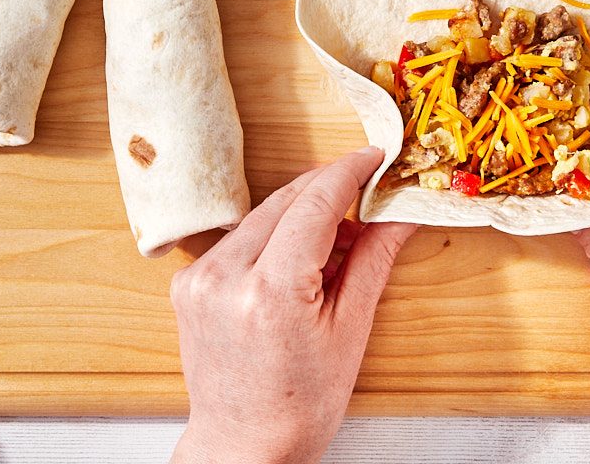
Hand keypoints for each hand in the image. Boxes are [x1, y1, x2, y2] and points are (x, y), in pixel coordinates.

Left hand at [170, 147, 416, 463]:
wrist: (244, 447)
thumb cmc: (298, 406)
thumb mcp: (350, 332)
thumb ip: (373, 260)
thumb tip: (401, 212)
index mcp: (270, 291)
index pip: (315, 203)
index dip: (349, 172)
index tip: (374, 155)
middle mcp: (226, 276)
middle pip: (286, 200)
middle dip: (330, 187)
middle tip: (369, 188)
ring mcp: (200, 277)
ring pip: (261, 215)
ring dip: (303, 211)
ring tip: (342, 237)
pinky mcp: (189, 281)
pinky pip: (240, 237)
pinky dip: (274, 234)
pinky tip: (303, 255)